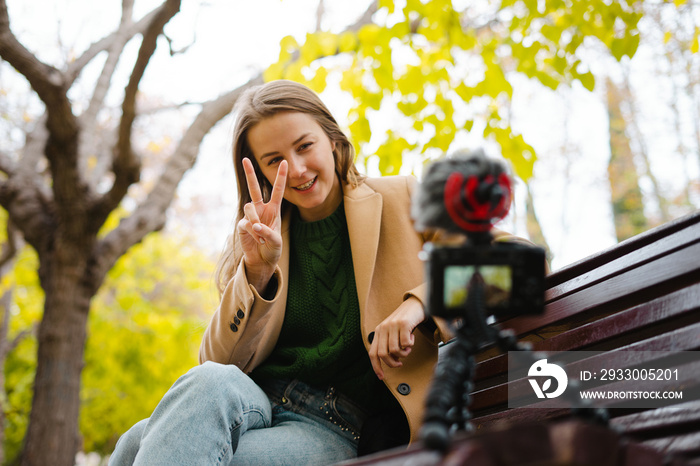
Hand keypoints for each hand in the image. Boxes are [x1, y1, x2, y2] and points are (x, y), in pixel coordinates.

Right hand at [237, 158, 286, 290]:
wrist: (262, 260)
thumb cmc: (272, 249)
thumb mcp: (276, 242)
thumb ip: (268, 232)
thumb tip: (254, 225)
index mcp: (274, 209)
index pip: (277, 190)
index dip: (280, 177)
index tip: (284, 162)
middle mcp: (261, 209)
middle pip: (254, 188)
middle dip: (249, 174)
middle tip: (245, 159)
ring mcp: (250, 216)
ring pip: (249, 207)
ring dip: (256, 221)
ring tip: (261, 235)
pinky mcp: (242, 224)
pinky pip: (246, 223)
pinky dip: (252, 232)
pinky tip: (256, 239)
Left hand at [369, 298, 424, 379]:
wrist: (415, 304)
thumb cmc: (405, 321)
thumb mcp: (393, 332)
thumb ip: (389, 344)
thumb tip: (392, 361)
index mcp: (378, 331)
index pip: (373, 353)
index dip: (376, 367)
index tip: (381, 377)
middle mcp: (383, 328)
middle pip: (383, 354)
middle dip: (392, 363)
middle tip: (400, 363)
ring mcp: (392, 325)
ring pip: (395, 350)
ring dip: (404, 353)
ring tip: (408, 347)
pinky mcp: (403, 324)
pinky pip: (405, 343)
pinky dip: (410, 345)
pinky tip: (411, 337)